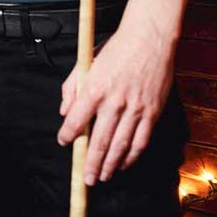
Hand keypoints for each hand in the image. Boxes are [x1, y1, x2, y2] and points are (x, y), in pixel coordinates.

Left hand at [57, 12, 176, 183]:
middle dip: (91, 163)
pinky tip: (123, 163)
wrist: (150, 38)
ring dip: (111, 165)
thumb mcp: (86, 61)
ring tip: (103, 177)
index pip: (77, 119)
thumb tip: (63, 111)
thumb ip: (72, 87)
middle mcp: (115, 101)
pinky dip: (131, 156)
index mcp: (95, 87)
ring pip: (121, 145)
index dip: (68, 135)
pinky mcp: (152, 111)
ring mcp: (136, 108)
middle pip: (100, 140)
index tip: (64, 142)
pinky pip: (141, 140)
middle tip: (86, 178)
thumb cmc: (116, 48)